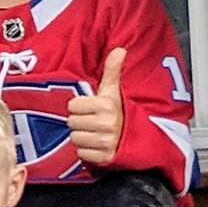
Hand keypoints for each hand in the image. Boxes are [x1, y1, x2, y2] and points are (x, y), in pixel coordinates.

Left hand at [66, 47, 127, 167]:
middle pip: (72, 122)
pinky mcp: (104, 157)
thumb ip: (112, 70)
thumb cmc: (118, 112)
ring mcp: (106, 142)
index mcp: (106, 105)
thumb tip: (119, 49)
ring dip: (82, 137)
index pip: (72, 106)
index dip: (80, 107)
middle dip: (80, 122)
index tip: (91, 109)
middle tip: (92, 122)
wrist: (135, 138)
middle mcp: (106, 123)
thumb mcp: (113, 91)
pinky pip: (81, 153)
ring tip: (94, 134)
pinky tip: (96, 146)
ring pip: (75, 138)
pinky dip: (87, 151)